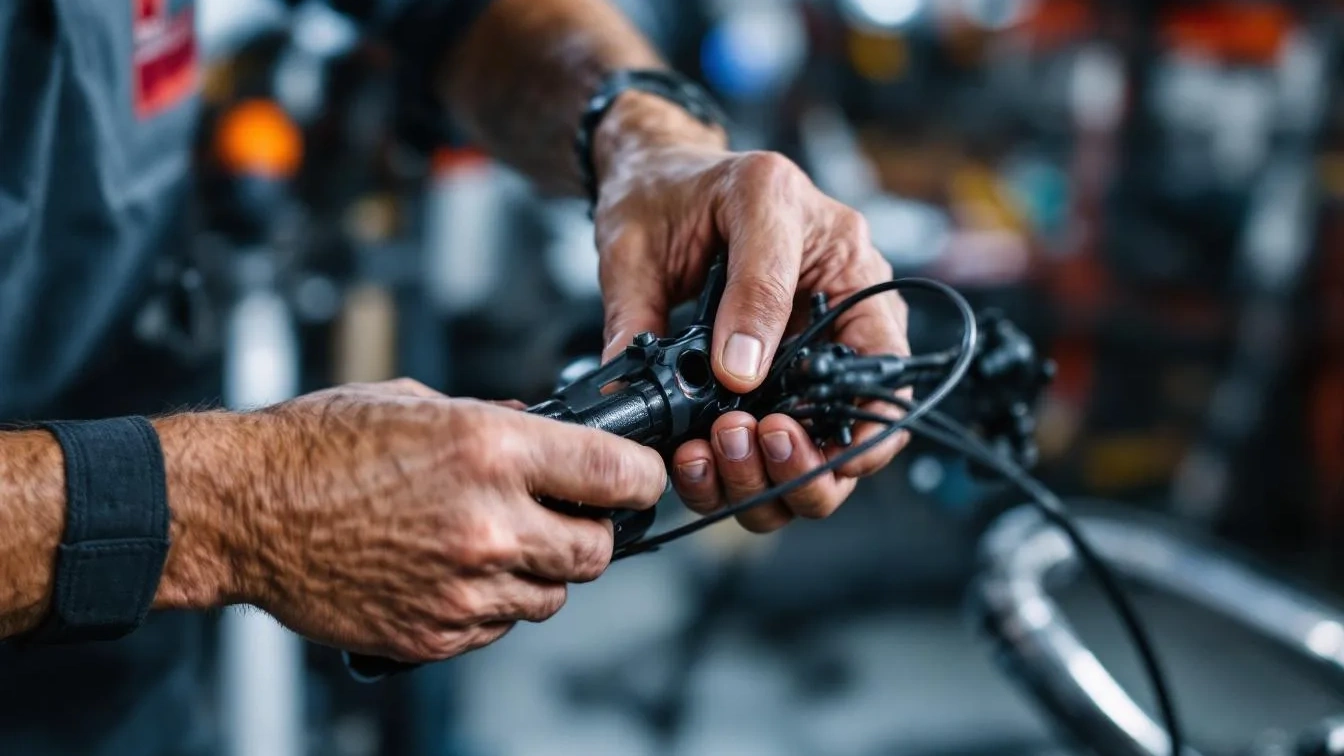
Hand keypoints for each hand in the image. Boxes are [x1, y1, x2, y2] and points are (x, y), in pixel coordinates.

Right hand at [156, 379, 665, 662]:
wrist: (243, 510)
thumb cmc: (316, 449)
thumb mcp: (417, 403)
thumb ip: (494, 419)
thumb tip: (541, 427)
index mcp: (492, 450)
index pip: (618, 474)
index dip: (640, 477)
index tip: (638, 479)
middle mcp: (489, 522)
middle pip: (598, 550)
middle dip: (592, 532)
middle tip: (567, 517)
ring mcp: (464, 586)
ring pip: (552, 596)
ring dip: (541, 573)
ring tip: (497, 544)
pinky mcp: (433, 633)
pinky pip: (497, 629)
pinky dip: (491, 607)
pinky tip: (455, 574)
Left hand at [592, 93, 909, 533]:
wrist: (645, 185)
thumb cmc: (679, 187)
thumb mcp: (712, 211)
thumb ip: (723, 294)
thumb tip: (726, 375)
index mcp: (845, 265)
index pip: (884, 371)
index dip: (848, 427)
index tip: (779, 431)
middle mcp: (835, 322)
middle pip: (853, 438)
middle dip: (797, 464)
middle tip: (736, 439)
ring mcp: (797, 365)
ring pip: (808, 465)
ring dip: (760, 481)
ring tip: (708, 452)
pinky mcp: (755, 394)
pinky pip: (760, 458)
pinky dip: (729, 479)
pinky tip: (693, 460)